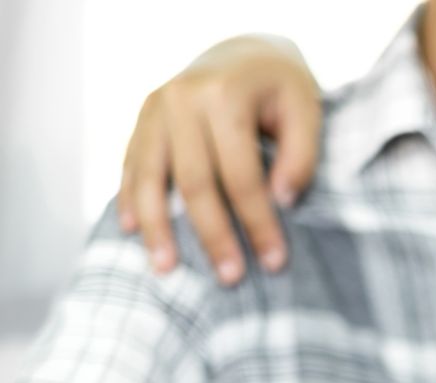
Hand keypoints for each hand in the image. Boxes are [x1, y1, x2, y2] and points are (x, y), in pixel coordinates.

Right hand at [119, 35, 322, 283]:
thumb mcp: (306, 111)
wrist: (243, 52)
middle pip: (194, 182)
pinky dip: (129, 199)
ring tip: (166, 269)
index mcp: (224, 96)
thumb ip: (301, 156)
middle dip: (212, 235)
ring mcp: (155, 107)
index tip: (274, 261)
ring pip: (149, 177)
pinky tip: (131, 231)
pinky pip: (130, 164)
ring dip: (157, 228)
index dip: (258, 222)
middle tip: (229, 278)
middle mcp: (181, 99)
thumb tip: (282, 200)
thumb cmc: (281, 88)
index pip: (242, 175)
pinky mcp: (142, 118)